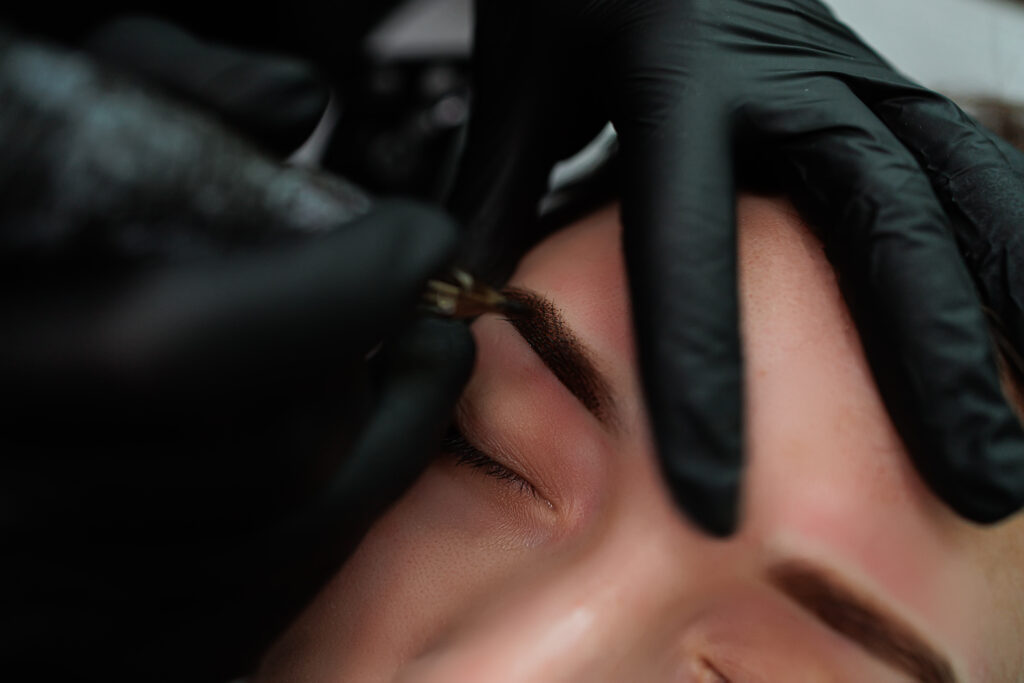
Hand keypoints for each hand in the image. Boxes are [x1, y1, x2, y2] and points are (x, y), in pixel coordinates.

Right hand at [0, 33, 472, 679]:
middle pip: (272, 454)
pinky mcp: (83, 641)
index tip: (416, 238)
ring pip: (284, 545)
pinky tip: (329, 454)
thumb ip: (158, 99)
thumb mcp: (33, 131)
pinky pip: (254, 606)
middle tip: (423, 313)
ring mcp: (39, 592)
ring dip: (378, 449)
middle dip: (386, 373)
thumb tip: (294, 108)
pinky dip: (325, 526)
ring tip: (392, 375)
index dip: (342, 287)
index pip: (190, 344)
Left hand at [449, 0, 1023, 535]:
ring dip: (998, 317)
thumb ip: (498, 199)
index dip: (701, 377)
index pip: (690, 246)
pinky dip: (1012, 240)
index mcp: (674, 77)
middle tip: (967, 487)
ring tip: (1019, 438)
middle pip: (876, 225)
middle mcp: (785, 72)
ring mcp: (848, 69)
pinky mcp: (877, 76)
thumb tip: (461, 316)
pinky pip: (966, 158)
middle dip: (928, 366)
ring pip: (949, 195)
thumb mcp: (521, 85)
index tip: (713, 498)